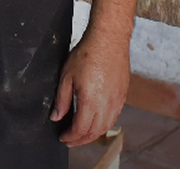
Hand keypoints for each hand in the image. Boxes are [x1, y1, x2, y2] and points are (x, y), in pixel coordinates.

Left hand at [50, 31, 128, 146]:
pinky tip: (96, 121)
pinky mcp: (122, 95)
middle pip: (94, 133)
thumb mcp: (67, 76)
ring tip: (81, 134)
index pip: (80, 129)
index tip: (62, 137)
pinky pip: (114, 117)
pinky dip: (103, 125)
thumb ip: (62, 100)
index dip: (70, 137)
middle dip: (80, 140)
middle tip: (70, 140)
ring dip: (92, 135)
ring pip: (105, 127)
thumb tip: (56, 117)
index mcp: (91, 101)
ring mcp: (117, 101)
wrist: (109, 39)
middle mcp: (106, 105)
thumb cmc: (88, 53)